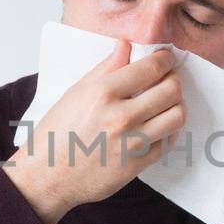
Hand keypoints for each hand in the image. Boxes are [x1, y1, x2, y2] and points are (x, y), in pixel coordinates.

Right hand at [6, 40, 185, 223]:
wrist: (46, 177)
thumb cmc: (55, 134)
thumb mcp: (75, 93)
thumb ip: (105, 68)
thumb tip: (125, 45)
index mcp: (103, 93)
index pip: (151, 68)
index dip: (165, 60)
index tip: (165, 59)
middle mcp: (121, 116)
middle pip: (172, 90)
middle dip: (174, 80)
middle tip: (168, 79)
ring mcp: (132, 143)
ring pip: (177, 116)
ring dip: (176, 105)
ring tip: (166, 103)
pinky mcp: (137, 164)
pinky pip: (168, 142)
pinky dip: (168, 131)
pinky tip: (158, 125)